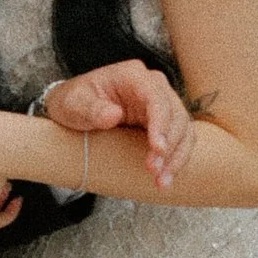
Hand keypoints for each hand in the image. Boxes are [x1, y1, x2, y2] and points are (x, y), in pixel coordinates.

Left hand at [40, 59, 192, 191]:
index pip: (156, 97)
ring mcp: (161, 104)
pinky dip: (176, 160)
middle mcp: (153, 87)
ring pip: (183, 130)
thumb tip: (114, 115)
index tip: (157, 148)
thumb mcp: (74, 104)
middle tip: (154, 170)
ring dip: (176, 157)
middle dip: (169, 145)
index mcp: (133, 76)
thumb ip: (91, 109)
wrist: (74, 108)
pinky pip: (180, 140)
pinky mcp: (162, 123)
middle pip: (176, 114)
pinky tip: (166, 178)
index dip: (161, 123)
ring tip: (161, 181)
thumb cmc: (74, 102)